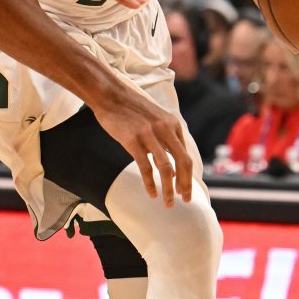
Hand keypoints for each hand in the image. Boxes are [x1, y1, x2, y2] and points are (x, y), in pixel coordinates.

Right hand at [89, 84, 194, 205]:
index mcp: (173, 125)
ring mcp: (149, 135)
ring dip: (169, 189)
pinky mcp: (133, 141)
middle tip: (184, 200)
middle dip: (185, 185)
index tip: (184, 189)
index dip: (187, 175)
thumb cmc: (131, 108)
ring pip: (166, 168)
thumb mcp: (156, 117)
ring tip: (168, 203)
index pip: (186, 155)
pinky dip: (150, 183)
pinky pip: (146, 167)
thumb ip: (166, 134)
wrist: (110, 95)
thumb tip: (171, 157)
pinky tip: (151, 193)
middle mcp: (165, 130)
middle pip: (183, 163)